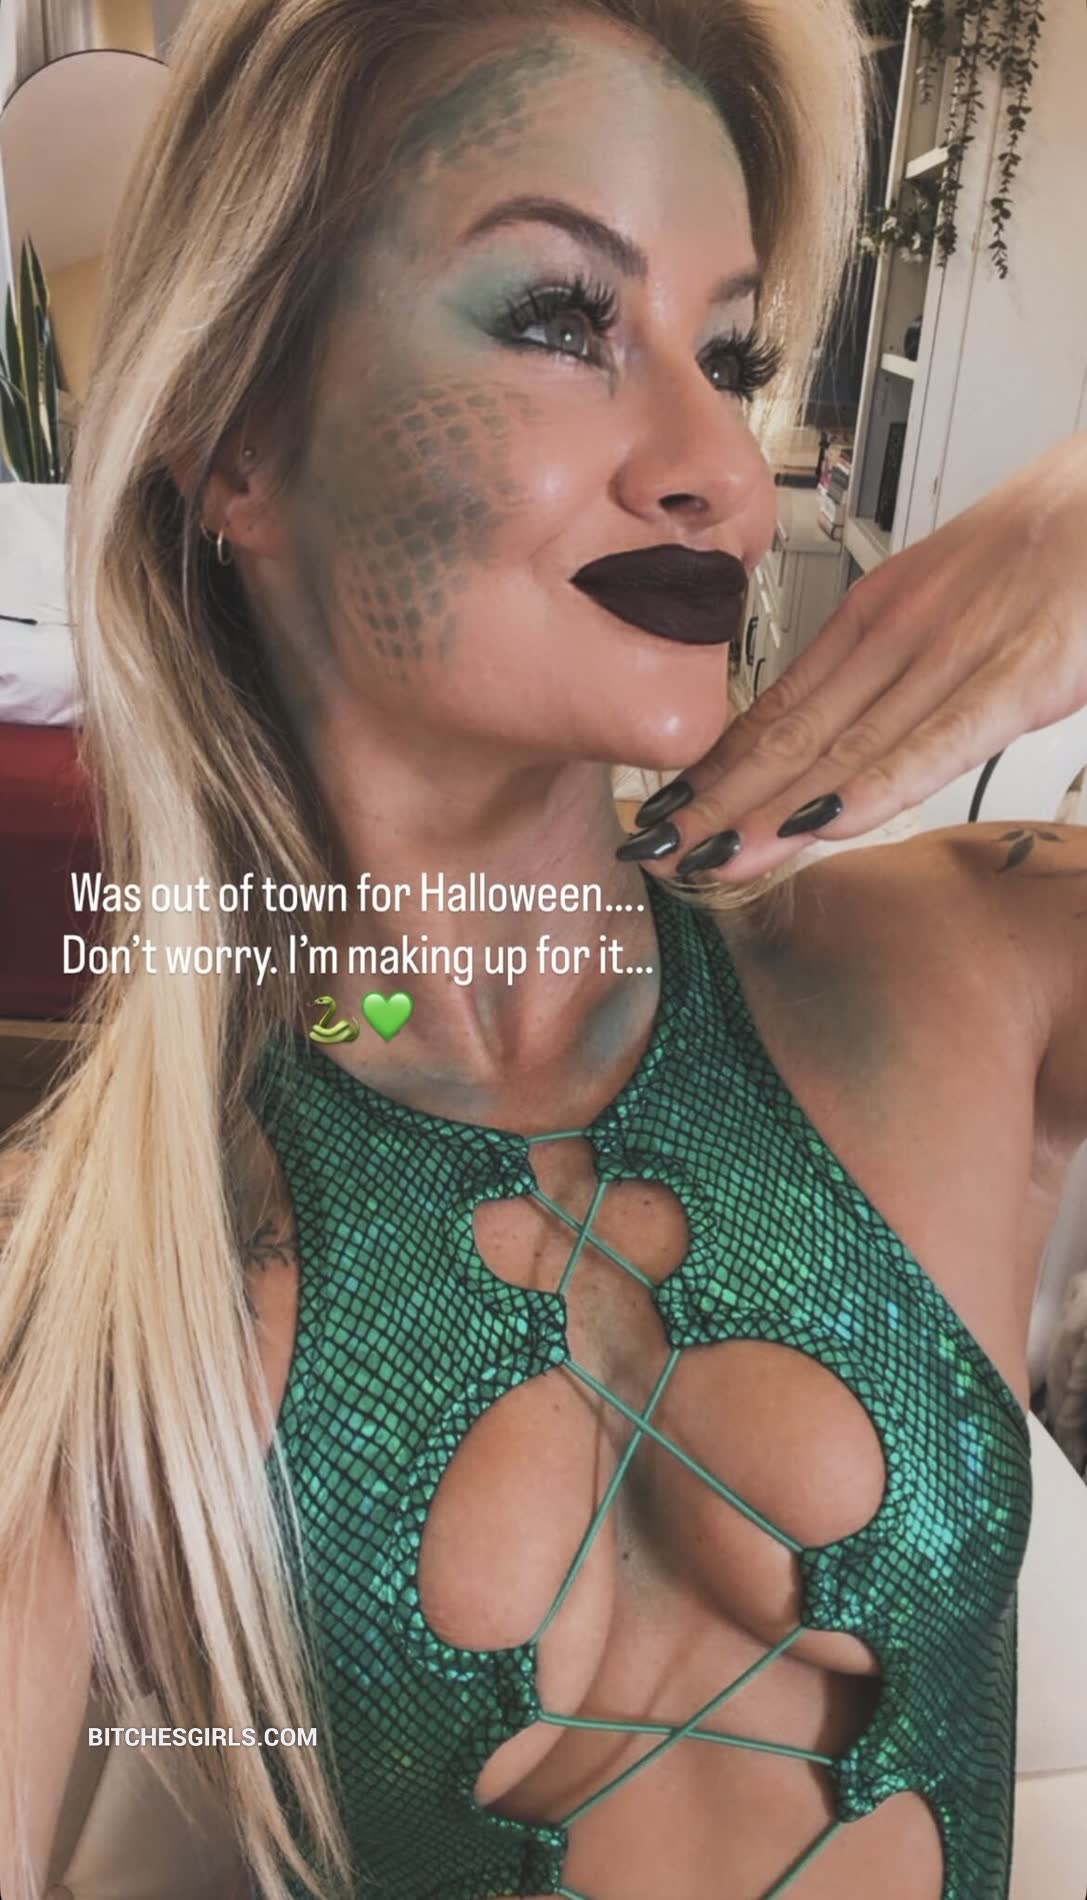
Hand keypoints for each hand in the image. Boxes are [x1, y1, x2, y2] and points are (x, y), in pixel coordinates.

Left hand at [621, 432, 1086, 882]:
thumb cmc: (1062, 538)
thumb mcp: (961, 600)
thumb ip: (910, 666)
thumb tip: (866, 728)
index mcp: (882, 613)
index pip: (781, 706)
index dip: (719, 767)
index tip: (668, 810)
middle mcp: (900, 632)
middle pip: (789, 733)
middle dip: (717, 800)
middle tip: (654, 850)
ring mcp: (955, 653)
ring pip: (840, 747)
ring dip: (766, 809)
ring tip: (703, 856)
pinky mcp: (1019, 675)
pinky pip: (933, 743)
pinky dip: (869, 789)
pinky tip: (815, 828)